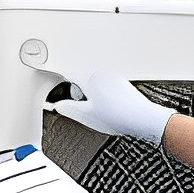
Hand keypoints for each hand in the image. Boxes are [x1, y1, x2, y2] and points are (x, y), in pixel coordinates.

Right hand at [54, 71, 175, 145]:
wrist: (143, 119)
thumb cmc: (118, 116)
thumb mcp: (85, 116)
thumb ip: (67, 108)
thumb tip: (58, 105)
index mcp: (90, 78)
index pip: (67, 74)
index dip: (58, 79)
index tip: (50, 77)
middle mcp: (102, 73)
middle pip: (80, 79)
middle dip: (77, 93)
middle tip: (81, 108)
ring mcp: (113, 77)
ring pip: (93, 83)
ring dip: (91, 95)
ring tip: (99, 112)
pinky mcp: (122, 84)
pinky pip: (105, 87)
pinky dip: (102, 96)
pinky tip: (109, 110)